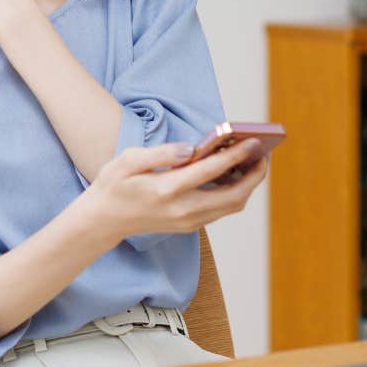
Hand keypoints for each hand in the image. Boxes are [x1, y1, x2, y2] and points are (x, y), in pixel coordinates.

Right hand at [80, 138, 269, 241]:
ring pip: (231, 206)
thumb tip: (191, 149)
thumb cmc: (114, 185)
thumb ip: (161, 153)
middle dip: (254, 175)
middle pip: (233, 196)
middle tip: (263, 154)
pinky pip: (221, 210)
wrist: (103, 221)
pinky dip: (235, 192)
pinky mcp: (189, 225)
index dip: (235, 155)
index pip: (210, 171)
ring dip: (248, 185)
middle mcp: (182, 210)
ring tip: (254, 162)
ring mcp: (188, 221)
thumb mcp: (127, 161)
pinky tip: (236, 174)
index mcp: (166, 190)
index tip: (252, 141)